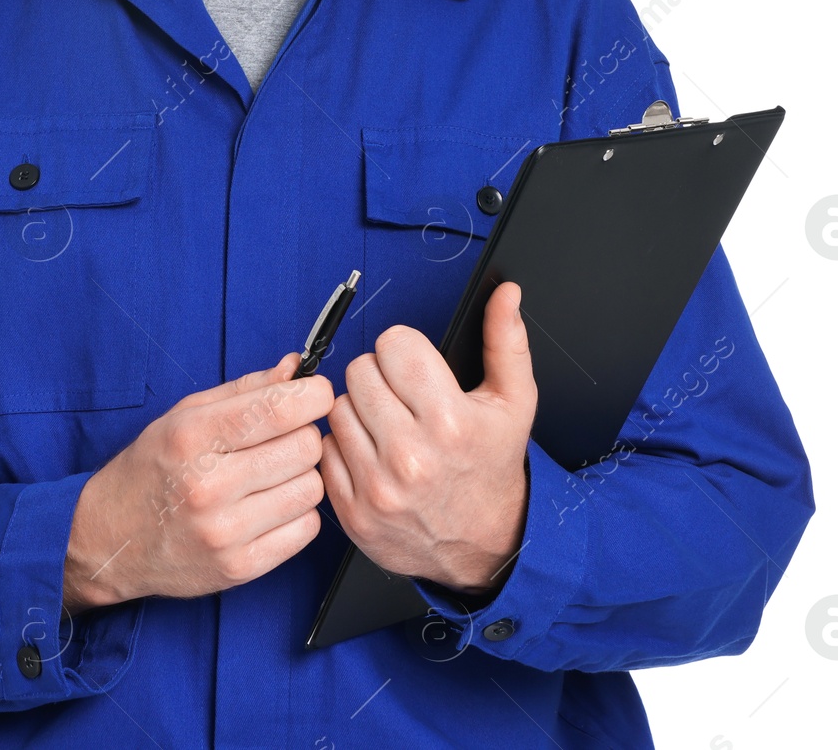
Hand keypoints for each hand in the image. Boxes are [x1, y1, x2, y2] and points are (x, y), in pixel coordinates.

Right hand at [63, 352, 333, 613]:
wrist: (110, 539)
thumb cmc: (152, 469)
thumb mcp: (185, 414)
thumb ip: (246, 388)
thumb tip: (296, 368)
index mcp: (193, 436)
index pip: (279, 409)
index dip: (313, 395)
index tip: (315, 394)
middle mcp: (207, 485)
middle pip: (305, 447)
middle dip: (303, 435)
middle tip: (282, 439)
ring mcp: (224, 532)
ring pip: (311, 489)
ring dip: (301, 477)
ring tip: (272, 475)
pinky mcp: (239, 568)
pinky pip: (306, 530)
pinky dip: (297, 514)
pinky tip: (270, 506)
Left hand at [320, 279, 536, 597]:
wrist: (484, 545)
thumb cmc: (493, 466)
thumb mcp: (513, 402)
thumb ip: (506, 341)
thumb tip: (505, 293)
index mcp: (449, 421)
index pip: (393, 345)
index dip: (404, 350)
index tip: (414, 369)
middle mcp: (411, 456)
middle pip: (359, 371)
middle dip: (380, 378)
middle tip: (402, 400)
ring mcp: (378, 487)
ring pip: (336, 408)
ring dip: (358, 411)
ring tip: (388, 428)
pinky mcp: (353, 511)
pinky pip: (324, 450)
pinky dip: (344, 448)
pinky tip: (372, 455)